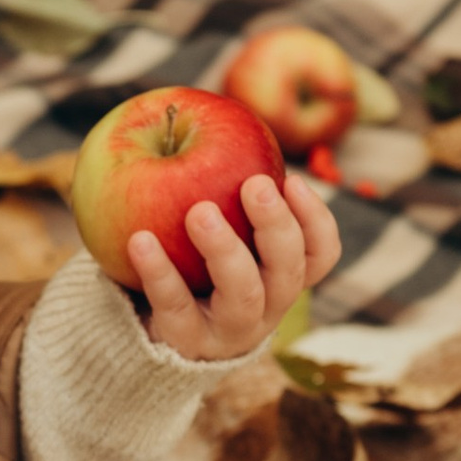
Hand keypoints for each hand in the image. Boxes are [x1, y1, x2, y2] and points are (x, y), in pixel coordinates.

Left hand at [128, 167, 342, 361]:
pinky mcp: (186, 342)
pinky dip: (159, 272)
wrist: (149, 337)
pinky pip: (176, 307)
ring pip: (242, 293)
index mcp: (281, 278)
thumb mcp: (218, 237)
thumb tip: (203, 119)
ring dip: (225, 249)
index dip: (315, 219)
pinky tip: (139, 239)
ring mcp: (229, 330)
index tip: (291, 178)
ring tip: (199, 212)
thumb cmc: (190, 270)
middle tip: (255, 185)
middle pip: (289, 270)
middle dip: (277, 225)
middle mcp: (266, 306)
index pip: (320, 254)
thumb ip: (223, 195)